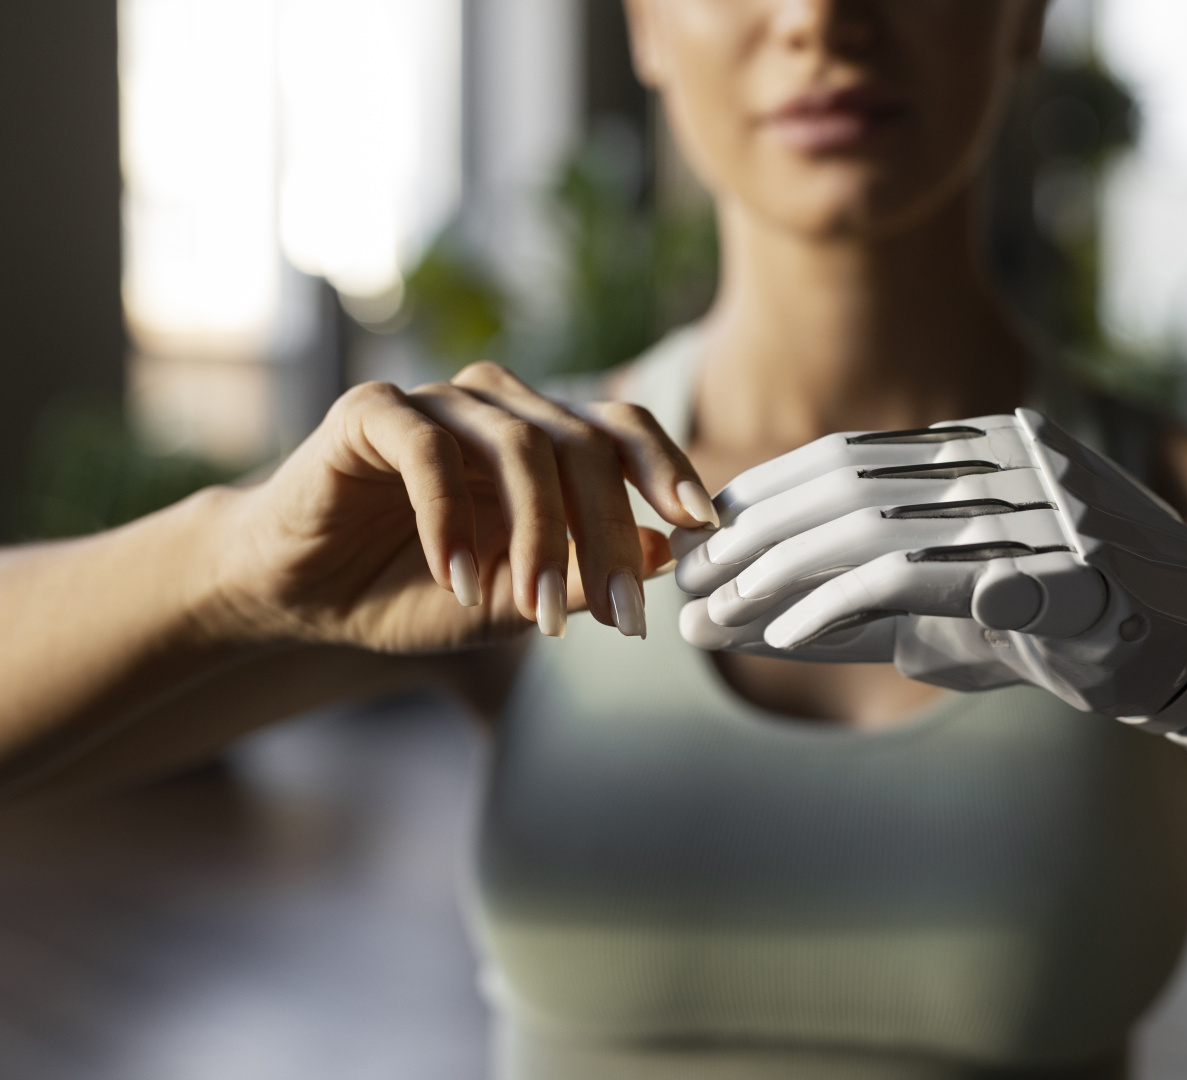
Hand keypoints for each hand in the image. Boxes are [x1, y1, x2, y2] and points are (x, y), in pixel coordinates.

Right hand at [208, 363, 719, 652]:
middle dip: (609, 535)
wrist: (300, 593)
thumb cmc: (413, 591)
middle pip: (582, 443)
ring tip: (535, 610)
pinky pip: (429, 447)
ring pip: (519, 444)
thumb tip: (666, 554)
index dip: (668, 470)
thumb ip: (582, 575)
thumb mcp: (513, 600)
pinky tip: (454, 577)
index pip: (623, 429)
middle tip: (622, 615)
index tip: (701, 529)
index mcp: (544, 437)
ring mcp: (438, 402)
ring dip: (537, 535)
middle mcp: (499, 406)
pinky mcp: (372, 411)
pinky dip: (450, 516)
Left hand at [674, 409, 1186, 716]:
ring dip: (778, 570)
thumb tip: (754, 612)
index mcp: (984, 447)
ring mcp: (1036, 506)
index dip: (768, 491)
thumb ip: (865, 605)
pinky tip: (783, 633)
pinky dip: (839, 603)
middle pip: (847, 481)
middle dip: (754, 532)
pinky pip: (920, 576)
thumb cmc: (1066, 628)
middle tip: (686, 575)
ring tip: (715, 608)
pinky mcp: (1056, 570)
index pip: (851, 454)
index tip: (701, 531)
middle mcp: (1007, 458)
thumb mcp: (952, 611)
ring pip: (871, 522)